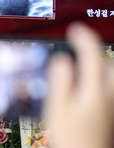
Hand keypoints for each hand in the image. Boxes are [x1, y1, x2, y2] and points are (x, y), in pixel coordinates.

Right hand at [43, 23, 113, 147]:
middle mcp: (109, 96)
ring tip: (80, 69)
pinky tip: (83, 90)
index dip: (84, 39)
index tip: (75, 29)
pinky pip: (108, 90)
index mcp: (95, 90)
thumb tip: (62, 60)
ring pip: (110, 78)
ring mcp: (112, 106)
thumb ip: (61, 80)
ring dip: (98, 68)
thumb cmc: (72, 138)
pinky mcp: (110, 115)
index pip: (93, 55)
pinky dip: (97, 82)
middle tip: (79, 48)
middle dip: (95, 54)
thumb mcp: (58, 106)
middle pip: (109, 65)